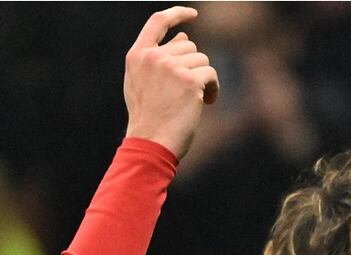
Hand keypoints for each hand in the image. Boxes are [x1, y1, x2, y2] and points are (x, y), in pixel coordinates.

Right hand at [124, 7, 219, 159]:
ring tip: (194, 100)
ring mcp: (171, 67)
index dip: (178, 14)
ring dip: (203, 79)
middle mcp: (153, 57)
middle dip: (192, 67)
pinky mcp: (189, 81)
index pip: (158, 21)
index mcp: (137, 56)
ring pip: (202, 60)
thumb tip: (184, 37)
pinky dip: (213, 89)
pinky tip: (206, 103)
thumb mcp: (143, 84)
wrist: (151, 143)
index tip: (193, 15)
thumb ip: (158, 58)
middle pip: (188, 46)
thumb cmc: (149, 118)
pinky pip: (211, 74)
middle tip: (186, 91)